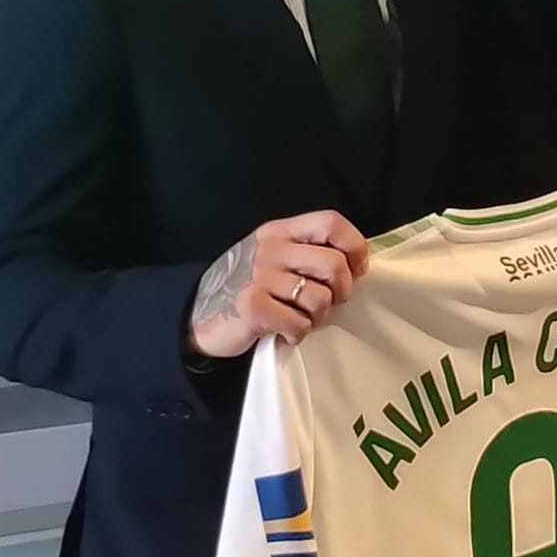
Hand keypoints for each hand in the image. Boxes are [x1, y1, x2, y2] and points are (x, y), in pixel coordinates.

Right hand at [188, 210, 369, 359]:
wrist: (199, 315)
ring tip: (300, 319)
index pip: (331, 222)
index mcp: (281, 231)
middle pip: (334, 264)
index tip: (357, 271)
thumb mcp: (276, 258)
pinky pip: (299, 324)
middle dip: (342, 292)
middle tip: (327, 304)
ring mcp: (259, 277)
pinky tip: (284, 332)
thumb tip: (357, 264)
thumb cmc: (249, 287)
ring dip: (317, 318)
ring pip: (320, 299)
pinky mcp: (251, 306)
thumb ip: (309, 253)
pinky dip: (297, 334)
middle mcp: (270, 249)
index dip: (355, 247)